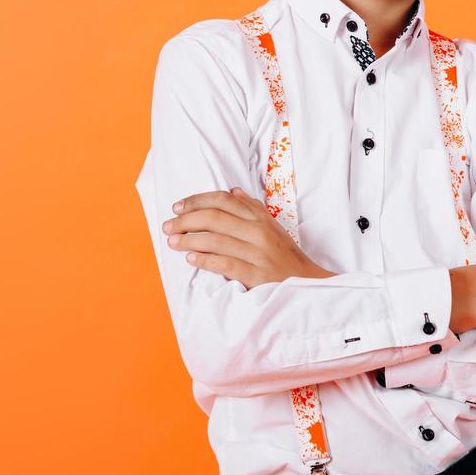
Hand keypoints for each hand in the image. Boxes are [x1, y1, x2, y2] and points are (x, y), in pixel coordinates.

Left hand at [162, 187, 333, 288]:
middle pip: (215, 218)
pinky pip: (226, 264)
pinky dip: (206, 260)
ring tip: (173, 242)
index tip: (177, 207)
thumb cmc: (285, 256)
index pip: (224, 200)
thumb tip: (233, 191)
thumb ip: (252, 209)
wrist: (307, 283)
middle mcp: (260, 232)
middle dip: (186, 220)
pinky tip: (191, 259)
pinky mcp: (257, 275)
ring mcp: (259, 253)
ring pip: (217, 240)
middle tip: (168, 226)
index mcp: (261, 218)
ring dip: (189, 240)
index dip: (197, 200)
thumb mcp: (273, 227)